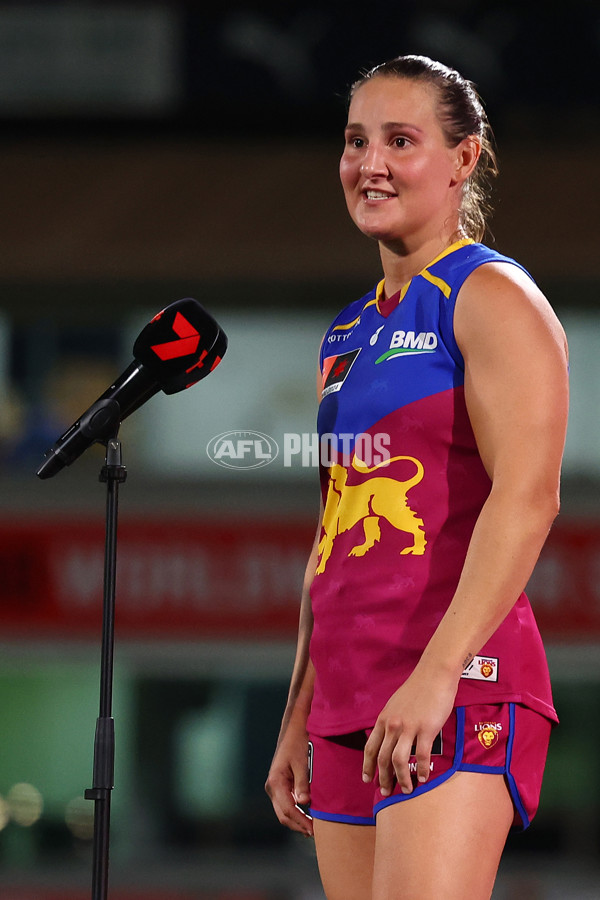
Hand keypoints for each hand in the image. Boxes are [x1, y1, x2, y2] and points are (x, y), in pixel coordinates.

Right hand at [265, 721, 313, 836]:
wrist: (294, 727)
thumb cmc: (299, 742)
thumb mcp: (303, 762)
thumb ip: (302, 783)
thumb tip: (304, 802)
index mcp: (276, 782)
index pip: (288, 809)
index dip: (301, 822)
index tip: (314, 831)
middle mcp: (272, 786)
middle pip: (283, 814)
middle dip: (298, 825)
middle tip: (315, 834)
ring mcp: (275, 786)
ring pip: (284, 811)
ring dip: (297, 821)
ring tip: (312, 829)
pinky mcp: (280, 784)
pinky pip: (286, 804)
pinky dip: (296, 812)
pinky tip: (307, 816)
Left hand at [362, 665, 457, 795]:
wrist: (434, 674)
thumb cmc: (417, 688)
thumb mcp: (395, 704)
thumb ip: (390, 721)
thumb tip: (387, 737)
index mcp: (383, 719)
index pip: (370, 747)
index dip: (367, 765)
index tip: (366, 779)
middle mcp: (392, 725)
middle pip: (382, 758)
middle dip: (382, 778)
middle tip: (385, 792)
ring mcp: (409, 727)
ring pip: (399, 760)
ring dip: (401, 779)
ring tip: (406, 790)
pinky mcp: (426, 729)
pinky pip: (421, 755)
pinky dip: (421, 770)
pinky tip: (423, 778)